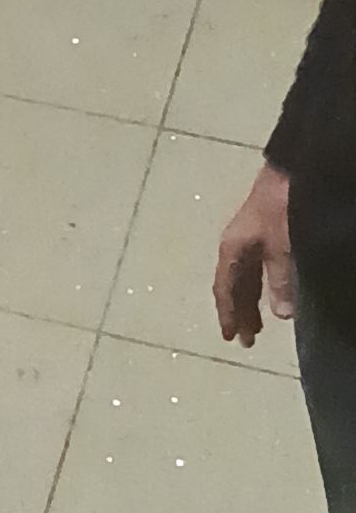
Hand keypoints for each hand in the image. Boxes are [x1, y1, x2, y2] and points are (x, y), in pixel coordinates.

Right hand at [214, 165, 294, 347]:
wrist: (287, 173)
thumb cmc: (278, 208)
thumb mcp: (281, 245)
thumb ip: (279, 278)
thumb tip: (281, 313)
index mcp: (232, 249)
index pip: (225, 288)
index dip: (228, 313)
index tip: (230, 337)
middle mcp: (235, 246)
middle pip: (233, 286)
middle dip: (239, 312)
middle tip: (246, 339)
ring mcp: (247, 239)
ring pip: (244, 278)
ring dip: (248, 301)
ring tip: (256, 324)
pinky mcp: (260, 234)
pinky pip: (254, 269)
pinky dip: (258, 286)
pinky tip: (268, 294)